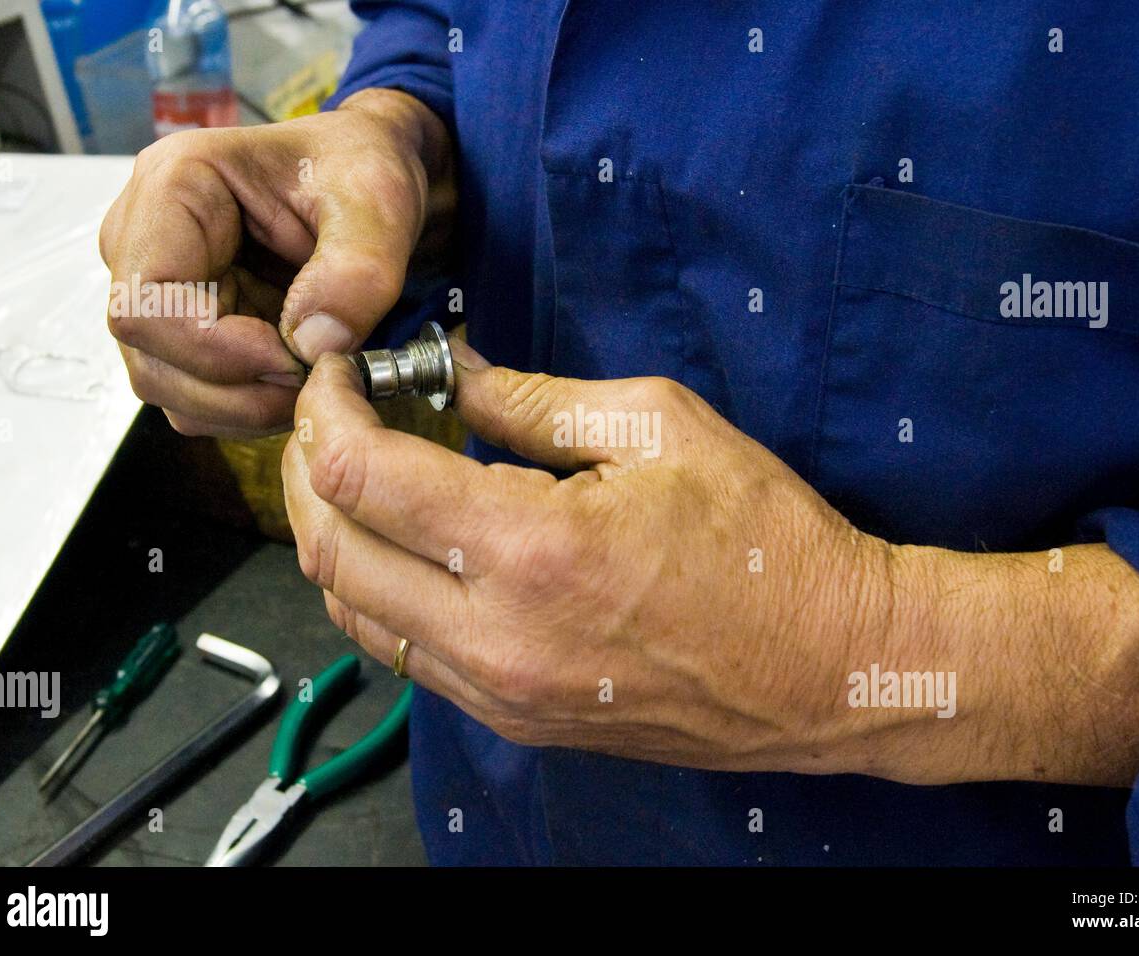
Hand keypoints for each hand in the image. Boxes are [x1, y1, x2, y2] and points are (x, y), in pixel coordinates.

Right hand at [100, 89, 452, 436]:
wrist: (363, 174)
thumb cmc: (359, 167)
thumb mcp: (378, 199)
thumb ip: (358, 268)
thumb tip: (314, 344)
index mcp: (173, 186)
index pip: (145, 304)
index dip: (215, 352)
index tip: (293, 360)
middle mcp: (141, 236)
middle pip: (148, 356)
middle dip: (236, 389)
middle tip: (312, 380)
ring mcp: (156, 286)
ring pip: (165, 385)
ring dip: (242, 405)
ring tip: (310, 377)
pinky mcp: (180, 323)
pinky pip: (192, 394)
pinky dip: (244, 406)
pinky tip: (292, 379)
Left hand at [281, 346, 895, 772]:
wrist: (828, 668)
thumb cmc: (765, 542)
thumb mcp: (660, 428)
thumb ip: (537, 401)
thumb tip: (458, 375)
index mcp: (532, 548)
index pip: (363, 477)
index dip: (328, 412)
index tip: (338, 374)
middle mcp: (496, 636)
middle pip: (331, 550)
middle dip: (310, 469)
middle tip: (334, 415)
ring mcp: (501, 692)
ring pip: (353, 614)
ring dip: (336, 535)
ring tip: (365, 473)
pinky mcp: (516, 720)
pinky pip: (405, 656)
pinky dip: (382, 590)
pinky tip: (413, 543)